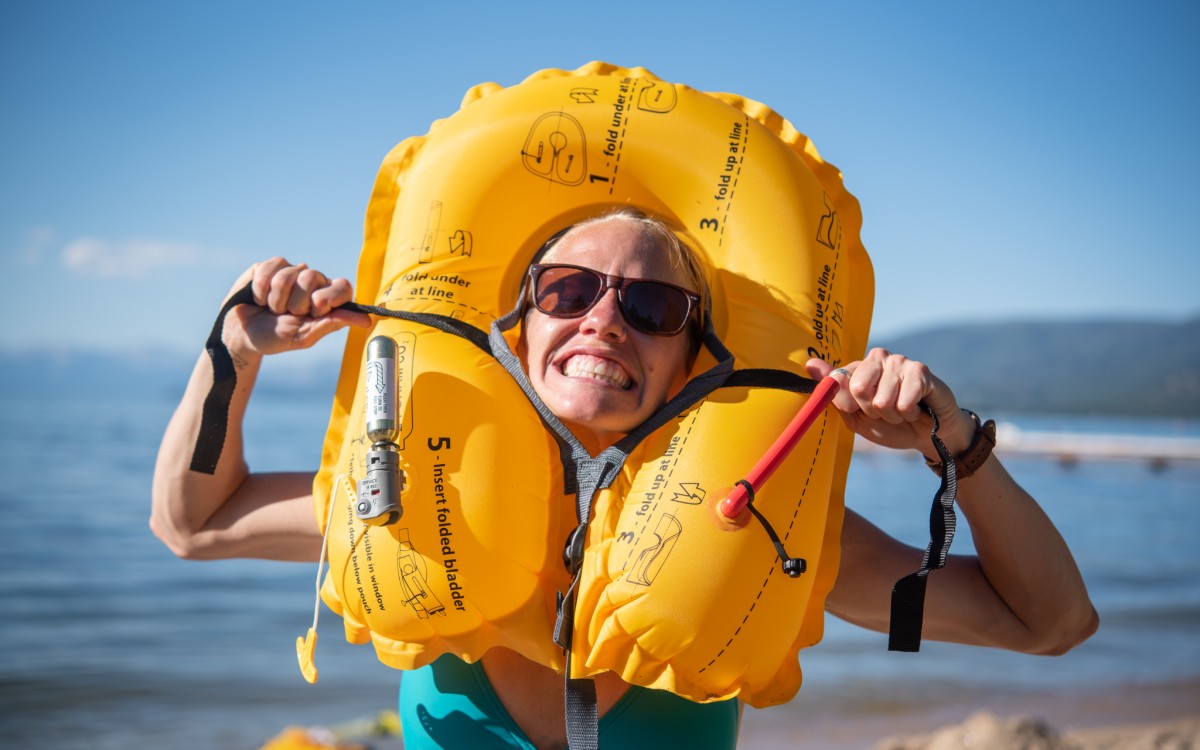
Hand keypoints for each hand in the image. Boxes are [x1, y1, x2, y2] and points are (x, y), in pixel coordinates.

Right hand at [223, 257, 371, 357]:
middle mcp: (313, 282)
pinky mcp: (271, 265)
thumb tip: (367, 321)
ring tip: (271, 309)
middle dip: (295, 302)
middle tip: (286, 314)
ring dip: (276, 299)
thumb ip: (333, 323)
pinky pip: (271, 267)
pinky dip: (261, 289)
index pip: (343, 287)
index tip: (314, 311)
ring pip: (290, 275)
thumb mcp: (304, 336)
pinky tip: (259, 298)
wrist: (241, 334)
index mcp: (327, 300)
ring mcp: (292, 271)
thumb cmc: (275, 338)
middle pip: (313, 277)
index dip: (328, 298)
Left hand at [806, 348, 973, 458]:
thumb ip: (833, 392)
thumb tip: (810, 364)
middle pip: (859, 389)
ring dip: (894, 415)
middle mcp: (877, 357)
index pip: (837, 384)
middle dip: (872, 412)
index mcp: (857, 367)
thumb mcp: (854, 416)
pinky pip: (904, 402)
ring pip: (883, 400)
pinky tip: (916, 407)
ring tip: (903, 410)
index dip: (851, 407)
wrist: (926, 436)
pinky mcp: (920, 370)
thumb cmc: (889, 425)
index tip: (863, 411)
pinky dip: (908, 413)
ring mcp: (899, 361)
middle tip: (885, 412)